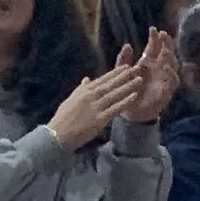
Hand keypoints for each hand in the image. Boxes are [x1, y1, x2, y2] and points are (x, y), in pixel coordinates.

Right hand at [49, 37, 161, 151]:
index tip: (125, 66)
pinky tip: (134, 96)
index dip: (115, 73)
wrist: (59, 133)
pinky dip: (125, 101)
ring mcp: (95, 107)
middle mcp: (90, 96)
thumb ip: (81, 88)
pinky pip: (115, 108)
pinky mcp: (99, 119)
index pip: (102, 79)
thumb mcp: (71, 99)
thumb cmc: (63, 117)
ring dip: (128, 86)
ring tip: (140, 80)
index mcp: (84, 91)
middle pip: (110, 84)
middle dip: (124, 76)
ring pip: (115, 94)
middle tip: (137, 68)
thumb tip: (87, 78)